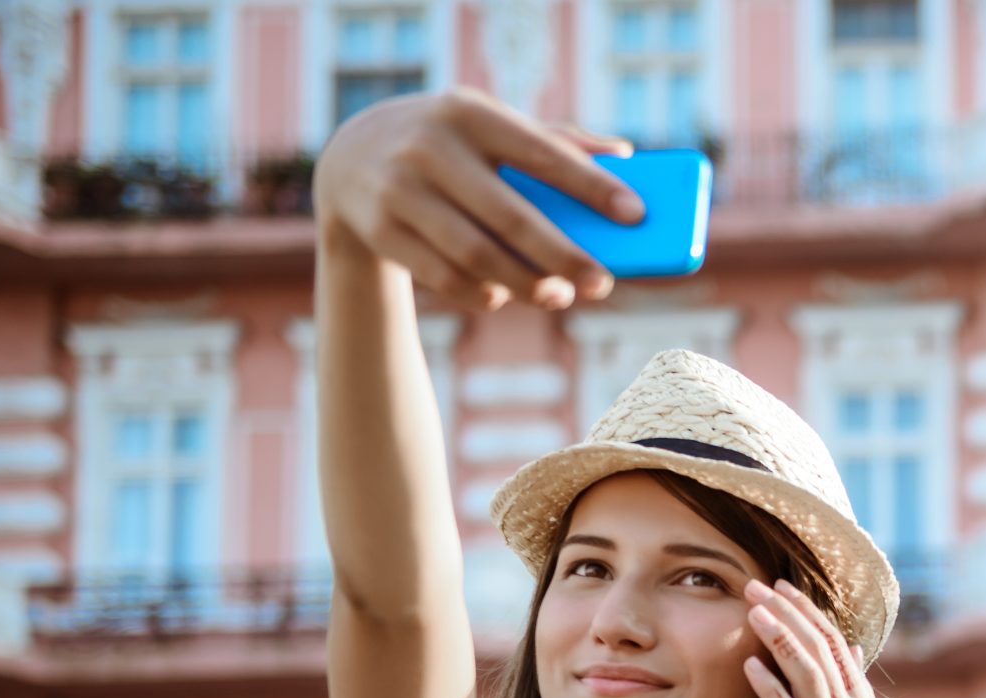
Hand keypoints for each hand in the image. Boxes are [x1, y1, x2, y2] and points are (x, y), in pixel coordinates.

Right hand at [313, 87, 637, 310]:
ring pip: (475, 255)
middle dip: (562, 256)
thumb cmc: (449, 147)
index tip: (635, 214)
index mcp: (469, 112)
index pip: (541, 152)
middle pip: (511, 216)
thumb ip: (555, 139)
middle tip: (602, 284)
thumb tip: (627, 155)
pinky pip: (443, 277)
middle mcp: (430, 146)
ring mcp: (398, 189)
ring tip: (559, 297)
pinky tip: (503, 296)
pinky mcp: (378, 229)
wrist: (350, 160)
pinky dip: (480, 293)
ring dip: (524, 284)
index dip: (591, 186)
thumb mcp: (490, 126)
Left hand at [741, 581, 898, 697]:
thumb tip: (853, 651)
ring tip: (754, 609)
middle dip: (790, 614)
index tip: (786, 589)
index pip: (839, 648)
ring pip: (808, 677)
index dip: (811, 615)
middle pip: (822, 652)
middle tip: (759, 584)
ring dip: (780, 639)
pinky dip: (770, 690)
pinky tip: (750, 666)